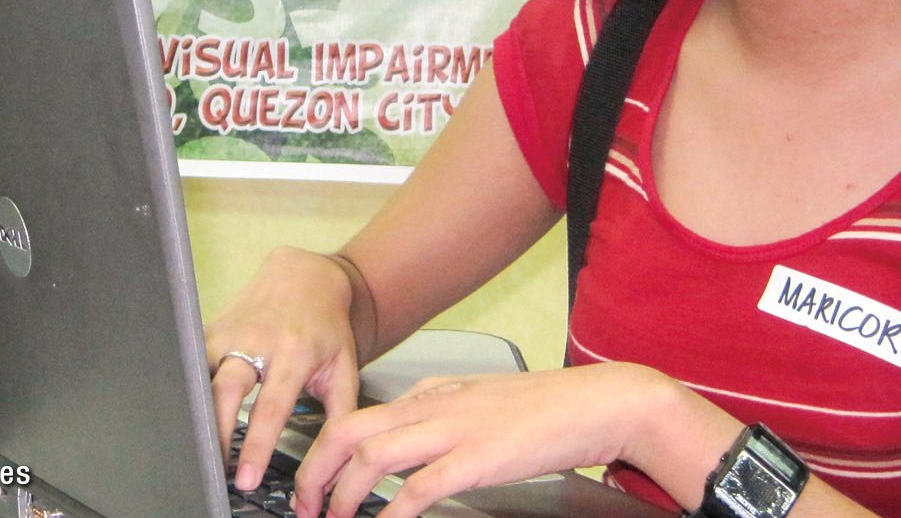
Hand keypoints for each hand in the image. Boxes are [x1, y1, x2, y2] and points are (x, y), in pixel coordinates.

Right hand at [206, 246, 364, 491]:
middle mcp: (257, 340)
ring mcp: (230, 331)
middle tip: (214, 467)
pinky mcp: (211, 329)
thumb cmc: (326, 327)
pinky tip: (191, 414)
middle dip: (216, 431)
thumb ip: (340, 414)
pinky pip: (195, 363)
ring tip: (199, 446)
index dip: (256, 445)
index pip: (270, 407)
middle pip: (226, 390)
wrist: (305, 276)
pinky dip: (192, 391)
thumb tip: (334, 461)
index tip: (246, 477)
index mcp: (294, 352)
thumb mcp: (343, 368)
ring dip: (199, 413)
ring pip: (202, 376)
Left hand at [293, 363, 683, 517]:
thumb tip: (404, 443)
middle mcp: (432, 406)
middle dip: (314, 470)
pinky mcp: (478, 458)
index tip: (310, 481)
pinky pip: (420, 486)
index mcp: (430, 394)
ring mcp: (453, 429)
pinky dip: (393, 510)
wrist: (596, 402)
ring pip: (372, 455)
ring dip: (343, 493)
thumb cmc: (544, 409)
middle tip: (304, 504)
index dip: (322, 450)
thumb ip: (438, 416)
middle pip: (348, 430)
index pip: (356, 416)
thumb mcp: (477, 403)